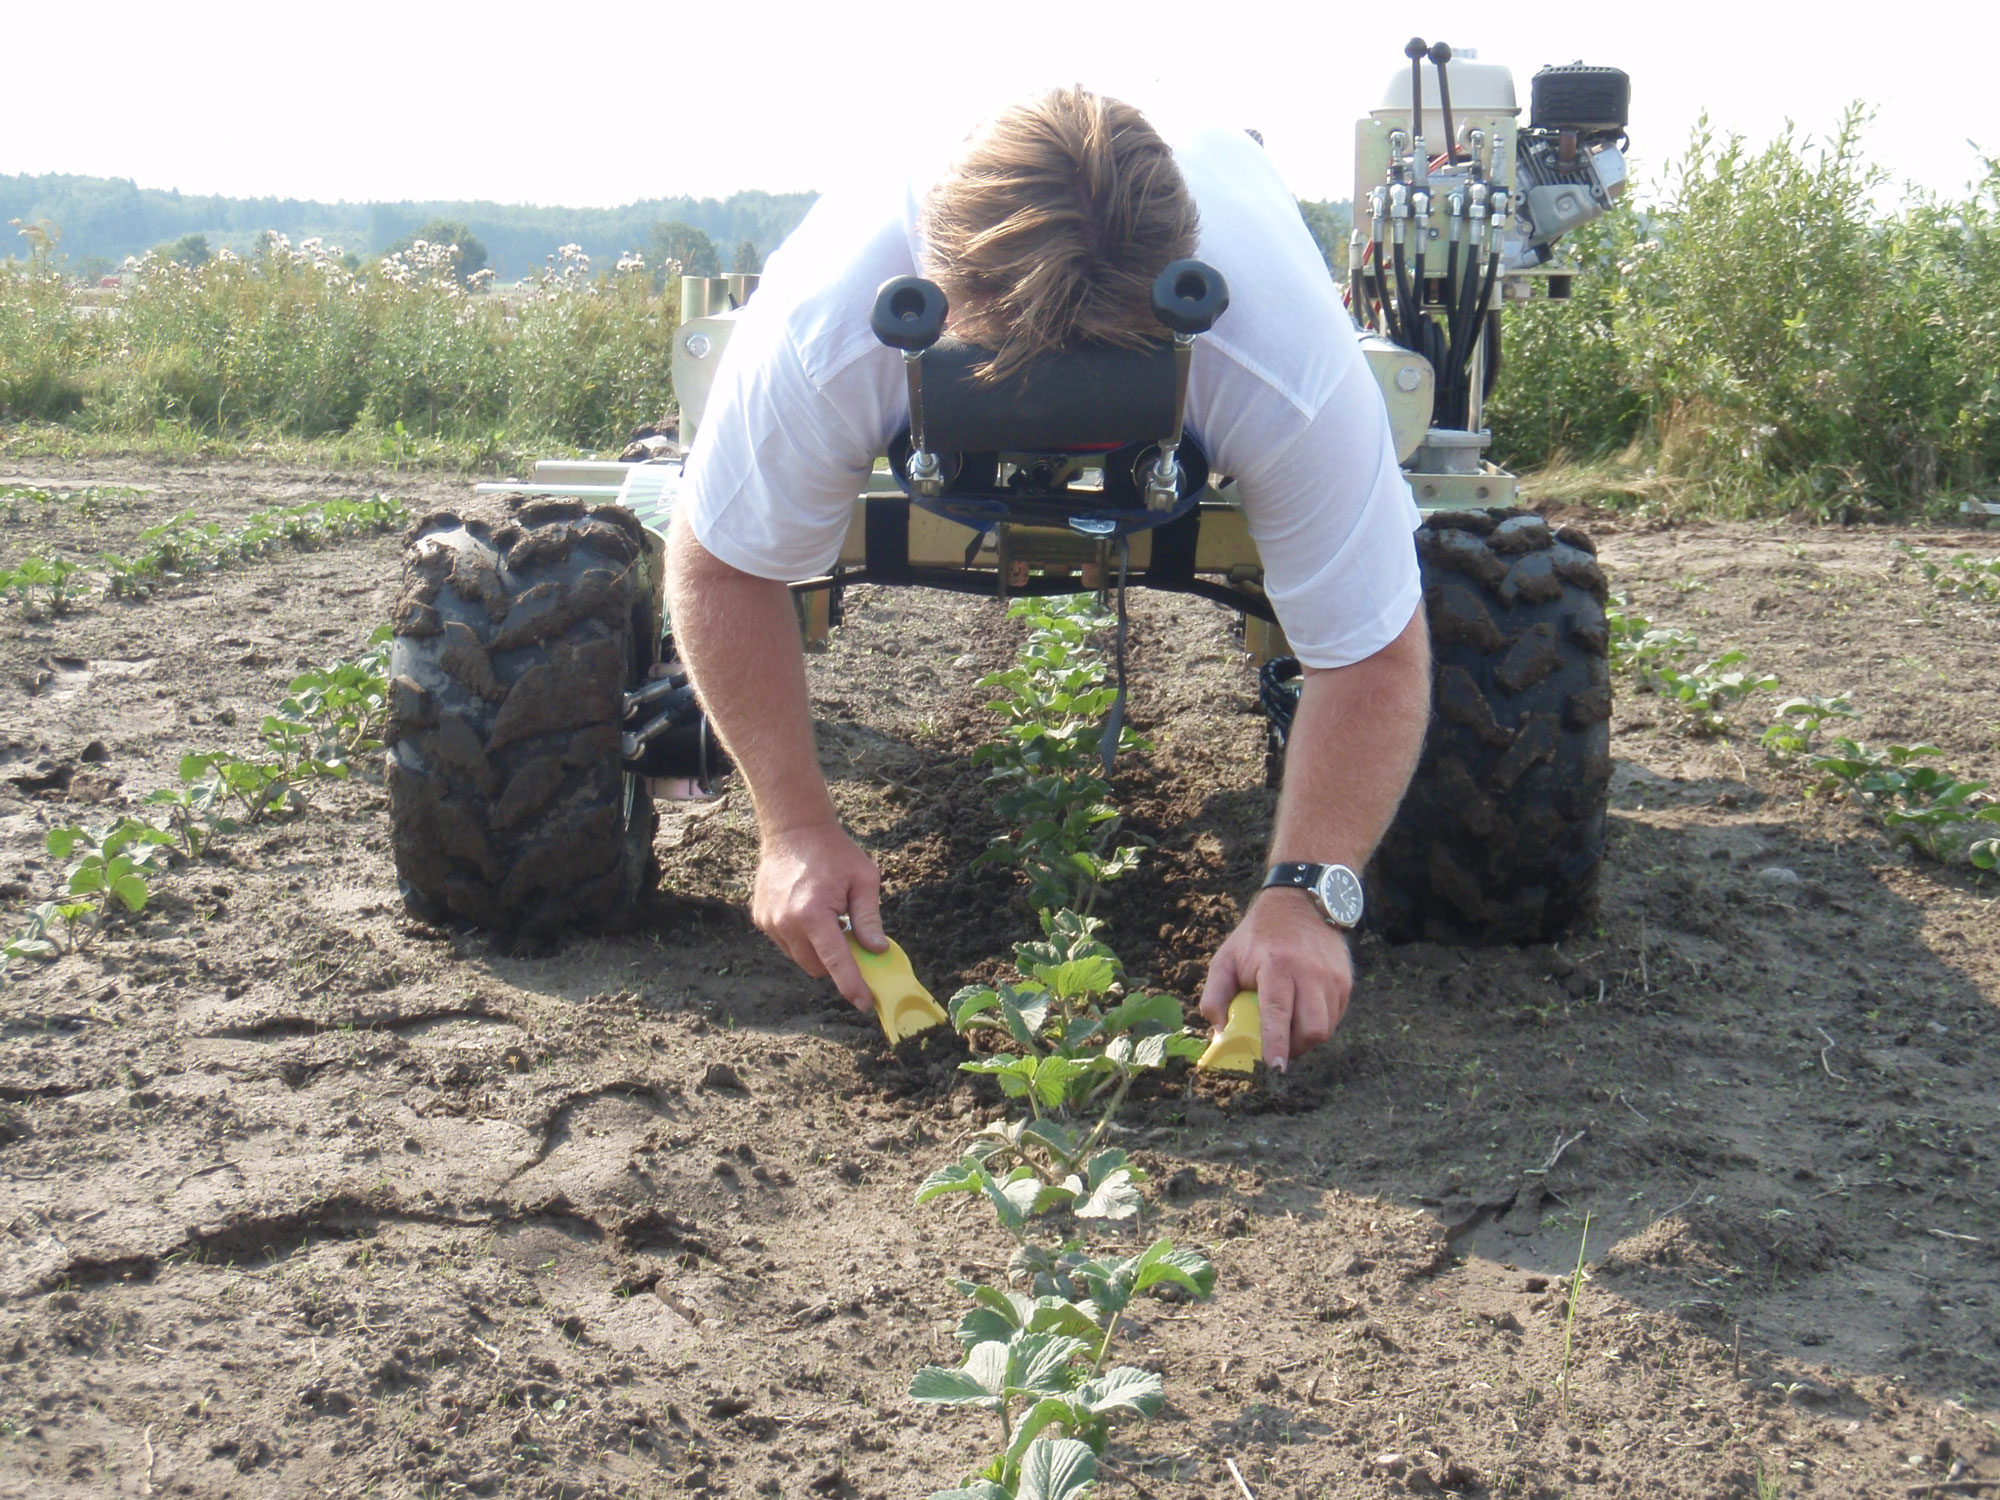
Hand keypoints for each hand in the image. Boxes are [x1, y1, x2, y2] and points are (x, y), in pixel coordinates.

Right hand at [751, 821, 885, 1010]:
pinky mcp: (761, 918)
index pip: (836, 962)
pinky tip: (809, 912)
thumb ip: (870, 919)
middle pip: (816, 967)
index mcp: (814, 914)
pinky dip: (801, 938)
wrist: (793, 829)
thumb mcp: (864, 880)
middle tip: (850, 938)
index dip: (852, 986)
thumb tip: (877, 950)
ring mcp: (770, 921)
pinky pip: (786, 943)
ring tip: (828, 918)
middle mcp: (787, 922)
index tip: (865, 1004)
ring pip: (800, 958)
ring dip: (817, 951)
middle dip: (836, 964)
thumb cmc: (834, 852)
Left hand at [1198, 889, 1352, 1070]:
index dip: (1277, 1044)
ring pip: (1326, 1028)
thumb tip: (1219, 1034)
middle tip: (1278, 1046)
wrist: (1301, 902)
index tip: (1274, 1068)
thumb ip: (1215, 997)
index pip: (1278, 1013)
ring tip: (1289, 1024)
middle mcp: (1310, 972)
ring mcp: (1332, 977)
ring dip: (1306, 1037)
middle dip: (1295, 1048)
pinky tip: (1303, 1009)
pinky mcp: (1346, 981)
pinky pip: (1335, 1017)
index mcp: (1276, 966)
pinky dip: (1319, 1023)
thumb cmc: (1257, 937)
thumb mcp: (1226, 959)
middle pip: (1313, 1029)